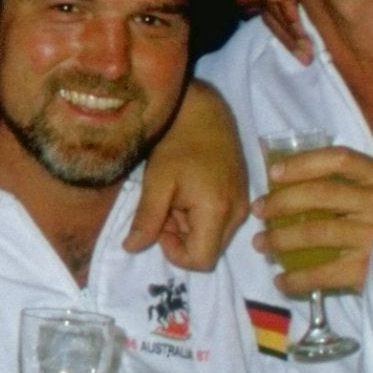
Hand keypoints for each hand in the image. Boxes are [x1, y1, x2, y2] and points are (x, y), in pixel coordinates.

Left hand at [126, 80, 241, 271]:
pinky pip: (220, 221)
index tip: (160, 227)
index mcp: (218, 211)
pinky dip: (199, 216)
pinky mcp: (241, 196)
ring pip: (213, 237)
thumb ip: (146, 220)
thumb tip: (130, 248)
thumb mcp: (156, 183)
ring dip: (189, 227)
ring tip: (174, 196)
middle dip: (181, 239)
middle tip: (164, 208)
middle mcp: (238, 213)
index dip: (175, 253)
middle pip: (208, 250)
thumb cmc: (176, 145)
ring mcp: (243, 204)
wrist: (203, 112)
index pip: (201, 260)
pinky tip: (187, 192)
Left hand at [252, 145, 372, 296]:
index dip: (303, 163)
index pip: (340, 160)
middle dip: (280, 202)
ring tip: (261, 245)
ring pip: (314, 233)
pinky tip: (281, 281)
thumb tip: (298, 186)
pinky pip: (321, 273)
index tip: (274, 172)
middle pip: (320, 195)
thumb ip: (358, 190)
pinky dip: (295, 279)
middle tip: (258, 210)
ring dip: (279, 240)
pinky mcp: (370, 270)